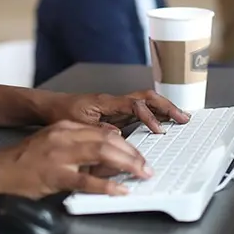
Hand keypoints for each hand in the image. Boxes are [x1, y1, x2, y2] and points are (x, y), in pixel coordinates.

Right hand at [0, 121, 151, 197]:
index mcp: (65, 128)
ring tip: (141, 174)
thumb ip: (77, 145)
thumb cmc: (24, 160)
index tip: (138, 154)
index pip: (103, 132)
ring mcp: (60, 156)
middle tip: (146, 166)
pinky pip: (87, 180)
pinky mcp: (55, 175)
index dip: (125, 144)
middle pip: (108, 141)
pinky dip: (107, 185)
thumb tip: (107, 154)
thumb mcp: (53, 143)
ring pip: (102, 154)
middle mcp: (65, 137)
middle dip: (132, 154)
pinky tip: (120, 190)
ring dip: (127, 164)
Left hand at [44, 89, 189, 133]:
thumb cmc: (62, 113)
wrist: (51, 106)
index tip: (159, 130)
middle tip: (183, 118)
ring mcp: (117, 106)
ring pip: (146, 102)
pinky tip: (164, 122)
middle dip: (167, 106)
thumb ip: (99, 130)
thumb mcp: (78, 125)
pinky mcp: (116, 113)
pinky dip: (155, 114)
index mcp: (106, 102)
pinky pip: (140, 110)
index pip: (135, 105)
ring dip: (164, 109)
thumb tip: (119, 135)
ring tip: (180, 118)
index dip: (149, 117)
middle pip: (147, 97)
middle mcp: (114, 101)